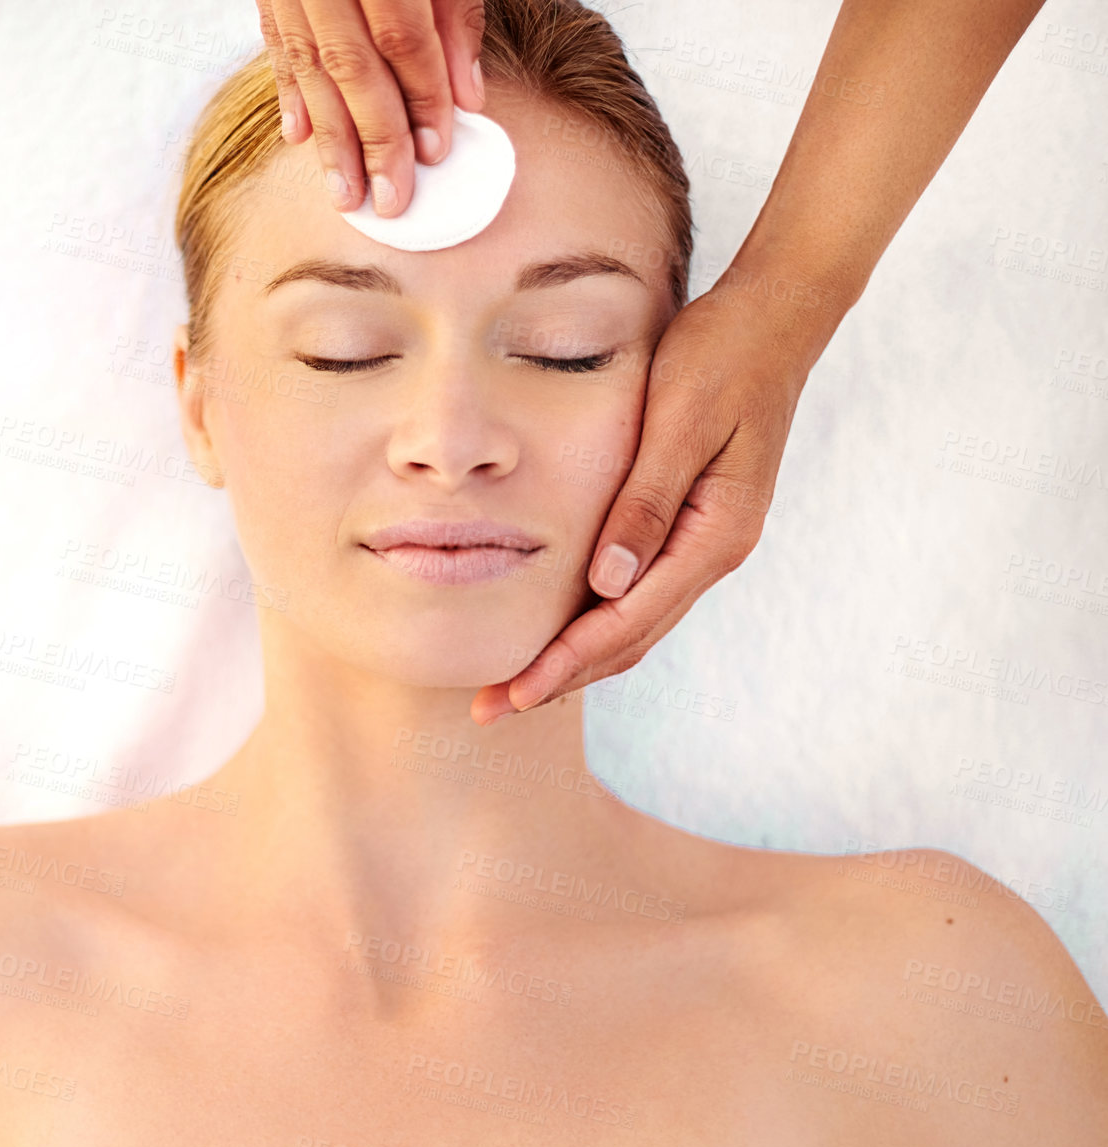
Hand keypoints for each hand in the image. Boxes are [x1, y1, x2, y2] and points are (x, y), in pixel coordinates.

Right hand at [255, 0, 485, 216]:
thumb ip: (455, 15)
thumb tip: (467, 97)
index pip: (402, 39)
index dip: (423, 98)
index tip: (436, 152)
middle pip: (352, 67)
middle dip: (375, 140)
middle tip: (391, 200)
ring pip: (309, 67)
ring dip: (330, 138)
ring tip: (346, 195)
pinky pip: (275, 42)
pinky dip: (289, 92)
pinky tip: (299, 137)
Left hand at [471, 271, 825, 725]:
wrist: (775, 319)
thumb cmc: (723, 356)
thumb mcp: (679, 422)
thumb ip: (644, 505)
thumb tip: (606, 586)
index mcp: (713, 536)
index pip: (626, 622)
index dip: (565, 663)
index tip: (512, 693)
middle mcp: (713, 552)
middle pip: (629, 640)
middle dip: (560, 678)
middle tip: (491, 708)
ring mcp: (705, 544)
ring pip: (634, 625)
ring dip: (576, 661)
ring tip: (515, 687)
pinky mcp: (691, 527)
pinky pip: (639, 595)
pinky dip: (595, 624)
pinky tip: (558, 634)